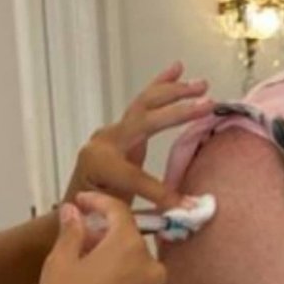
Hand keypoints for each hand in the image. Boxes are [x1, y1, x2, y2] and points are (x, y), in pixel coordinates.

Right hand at [32, 193, 165, 283]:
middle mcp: (150, 267)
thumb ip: (71, 230)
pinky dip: (118, 276)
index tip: (82, 202)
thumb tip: (74, 212)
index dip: (98, 202)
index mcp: (130, 248)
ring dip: (111, 254)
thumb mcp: (59, 263)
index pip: (119, 211)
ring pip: (132, 260)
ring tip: (80, 263)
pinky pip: (135, 281)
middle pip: (128, 236)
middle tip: (76, 234)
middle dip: (103, 231)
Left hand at [64, 63, 213, 210]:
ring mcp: (112, 131)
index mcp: (100, 165)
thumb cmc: (94, 213)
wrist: (75, 204)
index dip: (162, 190)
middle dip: (177, 113)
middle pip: (144, 121)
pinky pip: (143, 103)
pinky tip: (177, 68)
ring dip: (175, 93)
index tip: (188, 204)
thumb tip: (192, 211)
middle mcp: (104, 141)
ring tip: (202, 85)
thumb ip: (151, 213)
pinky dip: (161, 85)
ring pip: (145, 105)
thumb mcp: (118, 215)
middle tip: (208, 106)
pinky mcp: (121, 128)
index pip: (137, 175)